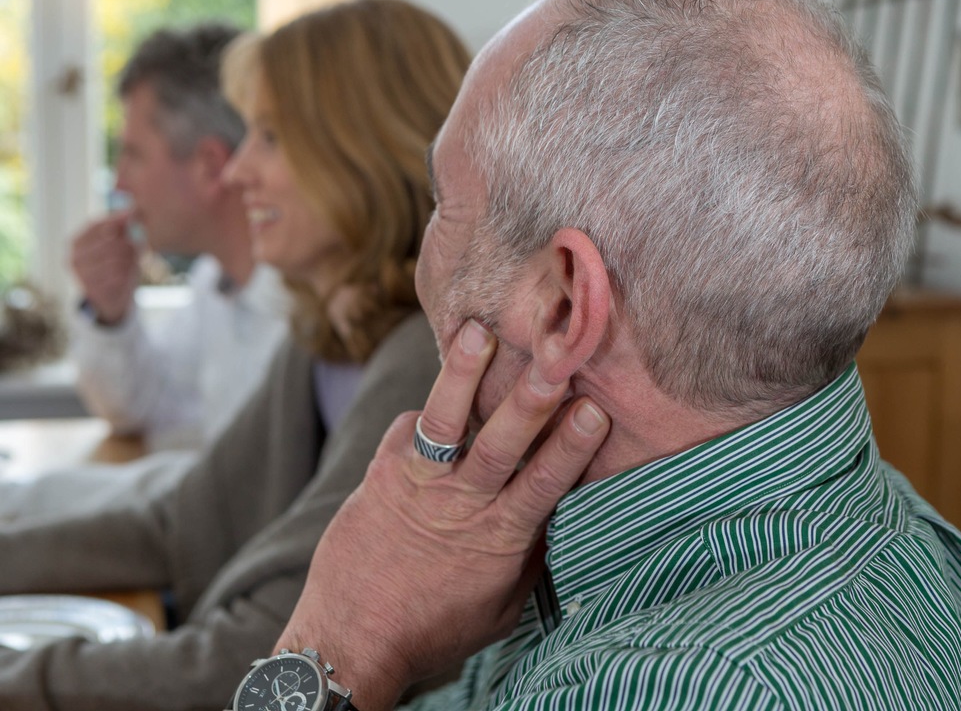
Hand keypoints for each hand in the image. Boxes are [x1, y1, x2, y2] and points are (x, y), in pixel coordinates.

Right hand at [70, 211, 138, 324]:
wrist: (113, 296)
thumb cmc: (117, 263)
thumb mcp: (119, 242)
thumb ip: (121, 226)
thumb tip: (133, 209)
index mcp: (77, 242)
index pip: (96, 225)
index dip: (117, 220)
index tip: (133, 216)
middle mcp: (74, 258)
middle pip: (108, 243)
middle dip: (127, 244)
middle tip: (135, 248)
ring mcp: (81, 275)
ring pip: (116, 261)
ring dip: (129, 261)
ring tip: (130, 262)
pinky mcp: (93, 291)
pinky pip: (118, 278)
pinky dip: (127, 275)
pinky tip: (126, 276)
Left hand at [276, 320, 609, 710]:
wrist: (352, 640)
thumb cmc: (435, 629)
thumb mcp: (501, 606)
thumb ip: (529, 555)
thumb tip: (558, 514)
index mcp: (499, 538)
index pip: (545, 484)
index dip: (572, 446)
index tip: (596, 409)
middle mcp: (461, 505)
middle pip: (501, 444)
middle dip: (530, 400)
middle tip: (554, 359)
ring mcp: (418, 486)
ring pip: (444, 420)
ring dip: (463, 374)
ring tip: (477, 331)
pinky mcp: (381, 476)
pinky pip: (407, 428)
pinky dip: (426, 409)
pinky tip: (444, 392)